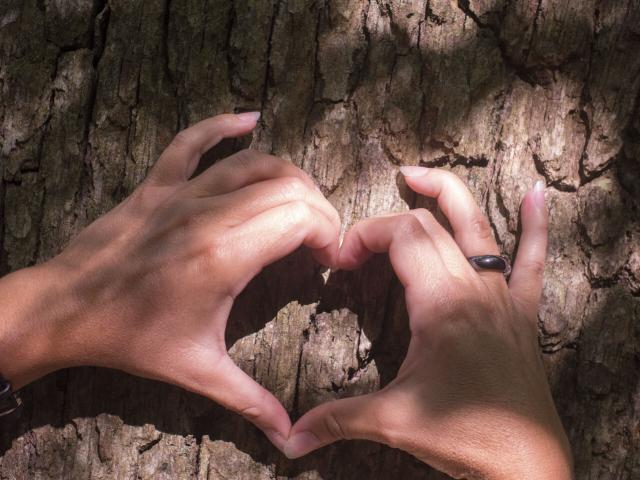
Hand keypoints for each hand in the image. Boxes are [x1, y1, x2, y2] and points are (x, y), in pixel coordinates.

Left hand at [0, 113, 340, 450]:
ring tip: (302, 207)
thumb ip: (249, 400)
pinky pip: (192, 141)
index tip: (330, 262)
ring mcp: (182, 193)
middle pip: (289, 186)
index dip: (330, 233)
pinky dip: (222, 125)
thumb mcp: (197, 369)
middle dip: (319, 211)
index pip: (302, 216)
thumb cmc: (131, 338)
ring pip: (255, 162)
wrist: (66, 310)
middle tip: (320, 244)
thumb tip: (289, 438)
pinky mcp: (159, 185)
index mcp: (224, 254)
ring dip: (290, 178)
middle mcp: (209, 213)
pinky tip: (247, 118)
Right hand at [283, 167, 572, 478]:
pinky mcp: (520, 312)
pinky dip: (536, 226)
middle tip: (356, 245)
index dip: (365, 234)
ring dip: (447, 194)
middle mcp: (474, 288)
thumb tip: (289, 439)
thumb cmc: (464, 437)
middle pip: (428, 226)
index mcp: (442, 303)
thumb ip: (337, 419)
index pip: (401, 236)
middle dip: (385, 223)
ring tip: (415, 174)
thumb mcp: (393, 421)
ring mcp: (501, 297)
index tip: (340, 259)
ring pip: (478, 227)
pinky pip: (532, 261)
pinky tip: (539, 195)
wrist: (525, 464)